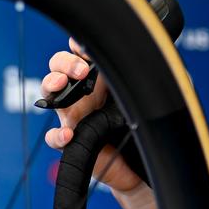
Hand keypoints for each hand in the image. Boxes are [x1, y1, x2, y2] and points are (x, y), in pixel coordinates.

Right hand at [40, 38, 146, 193]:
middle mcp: (83, 94)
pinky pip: (53, 137)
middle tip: (81, 70)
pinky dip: (56, 134)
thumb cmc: (142, 126)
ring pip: (51, 93)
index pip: (81, 54)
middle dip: (65, 62)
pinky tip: (68, 133)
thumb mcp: (150, 97)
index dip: (78, 45)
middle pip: (59, 67)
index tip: (84, 45)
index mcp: (99, 79)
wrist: (139, 163)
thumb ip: (152, 79)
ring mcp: (74, 116)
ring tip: (61, 84)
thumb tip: (157, 62)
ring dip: (52, 83)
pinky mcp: (71, 142)